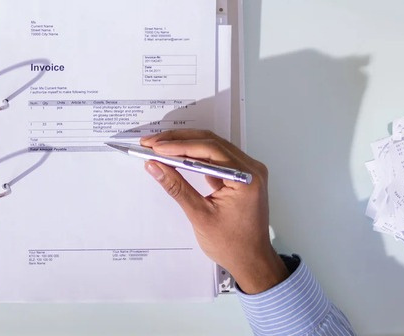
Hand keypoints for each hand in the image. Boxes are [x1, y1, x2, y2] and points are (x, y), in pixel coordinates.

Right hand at [140, 129, 288, 293]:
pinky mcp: (241, 176)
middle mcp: (252, 169)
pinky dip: (196, 156)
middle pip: (211, 143)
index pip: (210, 150)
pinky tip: (177, 157)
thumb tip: (154, 166)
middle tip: (152, 142)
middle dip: (179, 141)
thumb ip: (177, 187)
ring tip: (160, 147)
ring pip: (213, 148)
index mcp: (246, 178)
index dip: (179, 146)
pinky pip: (217, 159)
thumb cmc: (231, 245)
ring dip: (186, 146)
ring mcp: (248, 171)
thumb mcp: (200, 215)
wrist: (252, 262)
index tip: (155, 146)